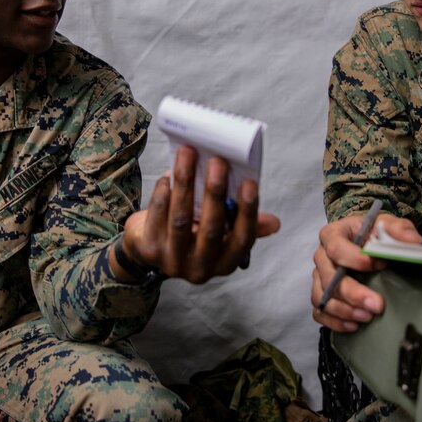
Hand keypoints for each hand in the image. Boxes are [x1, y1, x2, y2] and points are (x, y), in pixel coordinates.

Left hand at [117, 145, 279, 283]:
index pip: (242, 239)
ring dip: (186, 184)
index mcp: (225, 262)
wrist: (147, 248)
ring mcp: (173, 261)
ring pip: (181, 219)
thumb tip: (274, 223)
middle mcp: (200, 268)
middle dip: (215, 193)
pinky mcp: (149, 249)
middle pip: (211, 229)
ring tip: (189, 154)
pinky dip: (163, 192)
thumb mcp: (219, 234)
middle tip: (218, 162)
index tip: (250, 183)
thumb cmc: (192, 233)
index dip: (247, 212)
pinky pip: (158, 216)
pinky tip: (169, 174)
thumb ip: (241, 224)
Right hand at [311, 211, 421, 331]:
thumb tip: (413, 240)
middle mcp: (321, 256)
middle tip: (377, 305)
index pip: (336, 247)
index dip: (354, 259)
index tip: (380, 264)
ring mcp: (319, 277)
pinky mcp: (321, 295)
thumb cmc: (373, 233)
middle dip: (353, 293)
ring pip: (322, 297)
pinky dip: (334, 322)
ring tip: (367, 318)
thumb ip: (398, 229)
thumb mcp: (387, 225)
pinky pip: (319, 312)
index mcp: (333, 234)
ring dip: (344, 310)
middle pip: (328, 277)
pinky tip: (354, 326)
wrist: (365, 244)